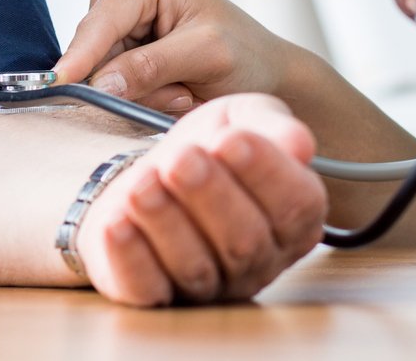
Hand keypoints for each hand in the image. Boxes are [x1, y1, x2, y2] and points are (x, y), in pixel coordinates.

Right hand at [54, 0, 305, 114]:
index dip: (80, 54)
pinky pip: (112, 88)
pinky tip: (177, 94)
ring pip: (100, 75)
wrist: (264, 74)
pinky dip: (143, 100)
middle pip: (93, 51)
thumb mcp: (206, 56)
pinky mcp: (121, 55)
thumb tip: (98, 83)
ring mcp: (120, 26)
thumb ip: (152, 66)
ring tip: (185, 92)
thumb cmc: (245, 55)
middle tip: (181, 94)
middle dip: (131, 82)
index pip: (100, 21)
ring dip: (141, 94)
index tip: (58, 84)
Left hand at [75, 94, 327, 305]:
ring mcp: (208, 286)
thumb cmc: (210, 149)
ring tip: (141, 183)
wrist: (156, 173)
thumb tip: (300, 145)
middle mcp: (257, 261)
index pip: (296, 205)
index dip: (265, 173)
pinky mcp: (156, 295)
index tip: (231, 138)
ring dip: (165, 222)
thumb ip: (274, 128)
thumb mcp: (244, 120)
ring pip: (194, 266)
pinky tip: (115, 223)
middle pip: (244, 241)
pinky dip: (129, 257)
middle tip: (182, 158)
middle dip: (209, 196)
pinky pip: (146, 289)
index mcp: (293, 219)